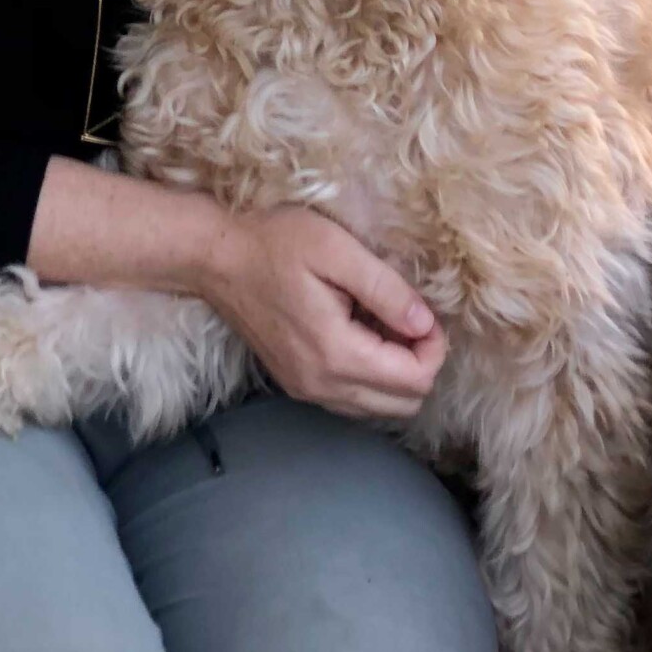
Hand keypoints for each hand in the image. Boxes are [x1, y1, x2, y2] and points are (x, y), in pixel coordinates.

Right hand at [199, 207, 445, 420]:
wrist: (217, 257)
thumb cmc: (276, 243)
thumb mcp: (337, 250)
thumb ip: (386, 290)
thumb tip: (425, 324)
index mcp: (336, 354)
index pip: (415, 381)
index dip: (434, 348)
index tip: (423, 311)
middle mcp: (323, 386)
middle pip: (403, 404)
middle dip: (420, 363)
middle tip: (407, 317)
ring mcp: (307, 390)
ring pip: (380, 408)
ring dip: (396, 373)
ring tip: (384, 324)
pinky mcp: (297, 384)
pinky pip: (353, 400)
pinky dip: (371, 377)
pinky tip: (361, 335)